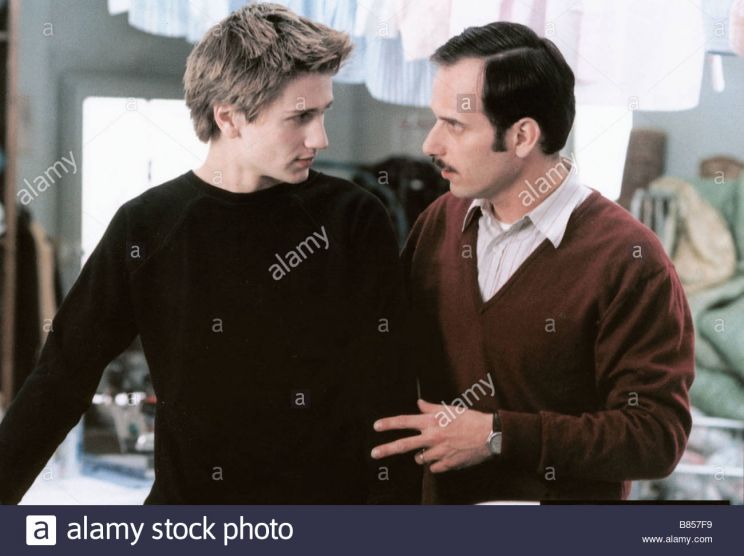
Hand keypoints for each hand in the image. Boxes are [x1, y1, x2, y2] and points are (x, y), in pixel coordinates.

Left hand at [370, 399, 493, 472]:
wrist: (489, 434)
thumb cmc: (470, 419)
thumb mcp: (449, 409)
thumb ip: (431, 408)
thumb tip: (419, 403)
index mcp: (432, 422)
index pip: (404, 421)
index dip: (389, 424)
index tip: (376, 427)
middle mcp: (432, 437)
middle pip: (404, 445)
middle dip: (387, 449)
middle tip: (374, 453)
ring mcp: (439, 452)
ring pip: (420, 458)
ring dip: (422, 455)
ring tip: (433, 449)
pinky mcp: (448, 464)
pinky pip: (434, 468)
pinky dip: (436, 463)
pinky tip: (443, 457)